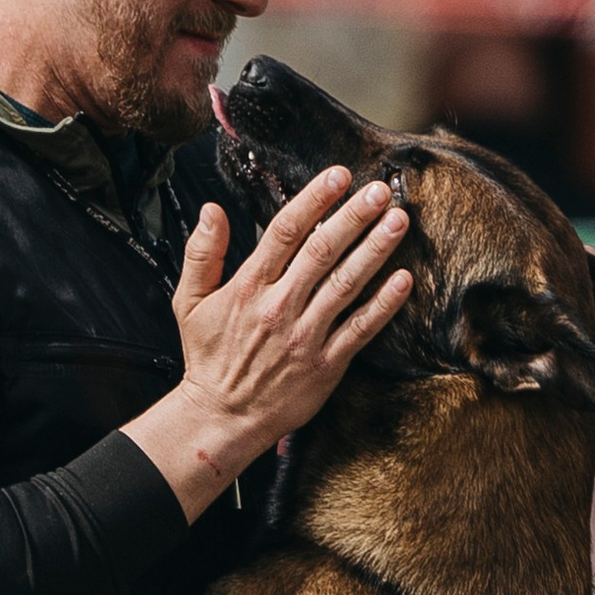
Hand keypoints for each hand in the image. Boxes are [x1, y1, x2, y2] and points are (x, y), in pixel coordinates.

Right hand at [122, 171, 409, 520]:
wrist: (221, 418)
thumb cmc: (208, 359)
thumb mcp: (189, 303)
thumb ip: (202, 253)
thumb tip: (212, 209)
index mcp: (248, 288)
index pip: (285, 232)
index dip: (314, 200)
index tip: (339, 175)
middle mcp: (279, 308)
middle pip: (322, 252)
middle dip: (354, 217)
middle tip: (380, 190)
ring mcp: (305, 337)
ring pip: (345, 285)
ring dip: (375, 251)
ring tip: (399, 221)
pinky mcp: (325, 365)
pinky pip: (360, 329)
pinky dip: (383, 305)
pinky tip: (404, 280)